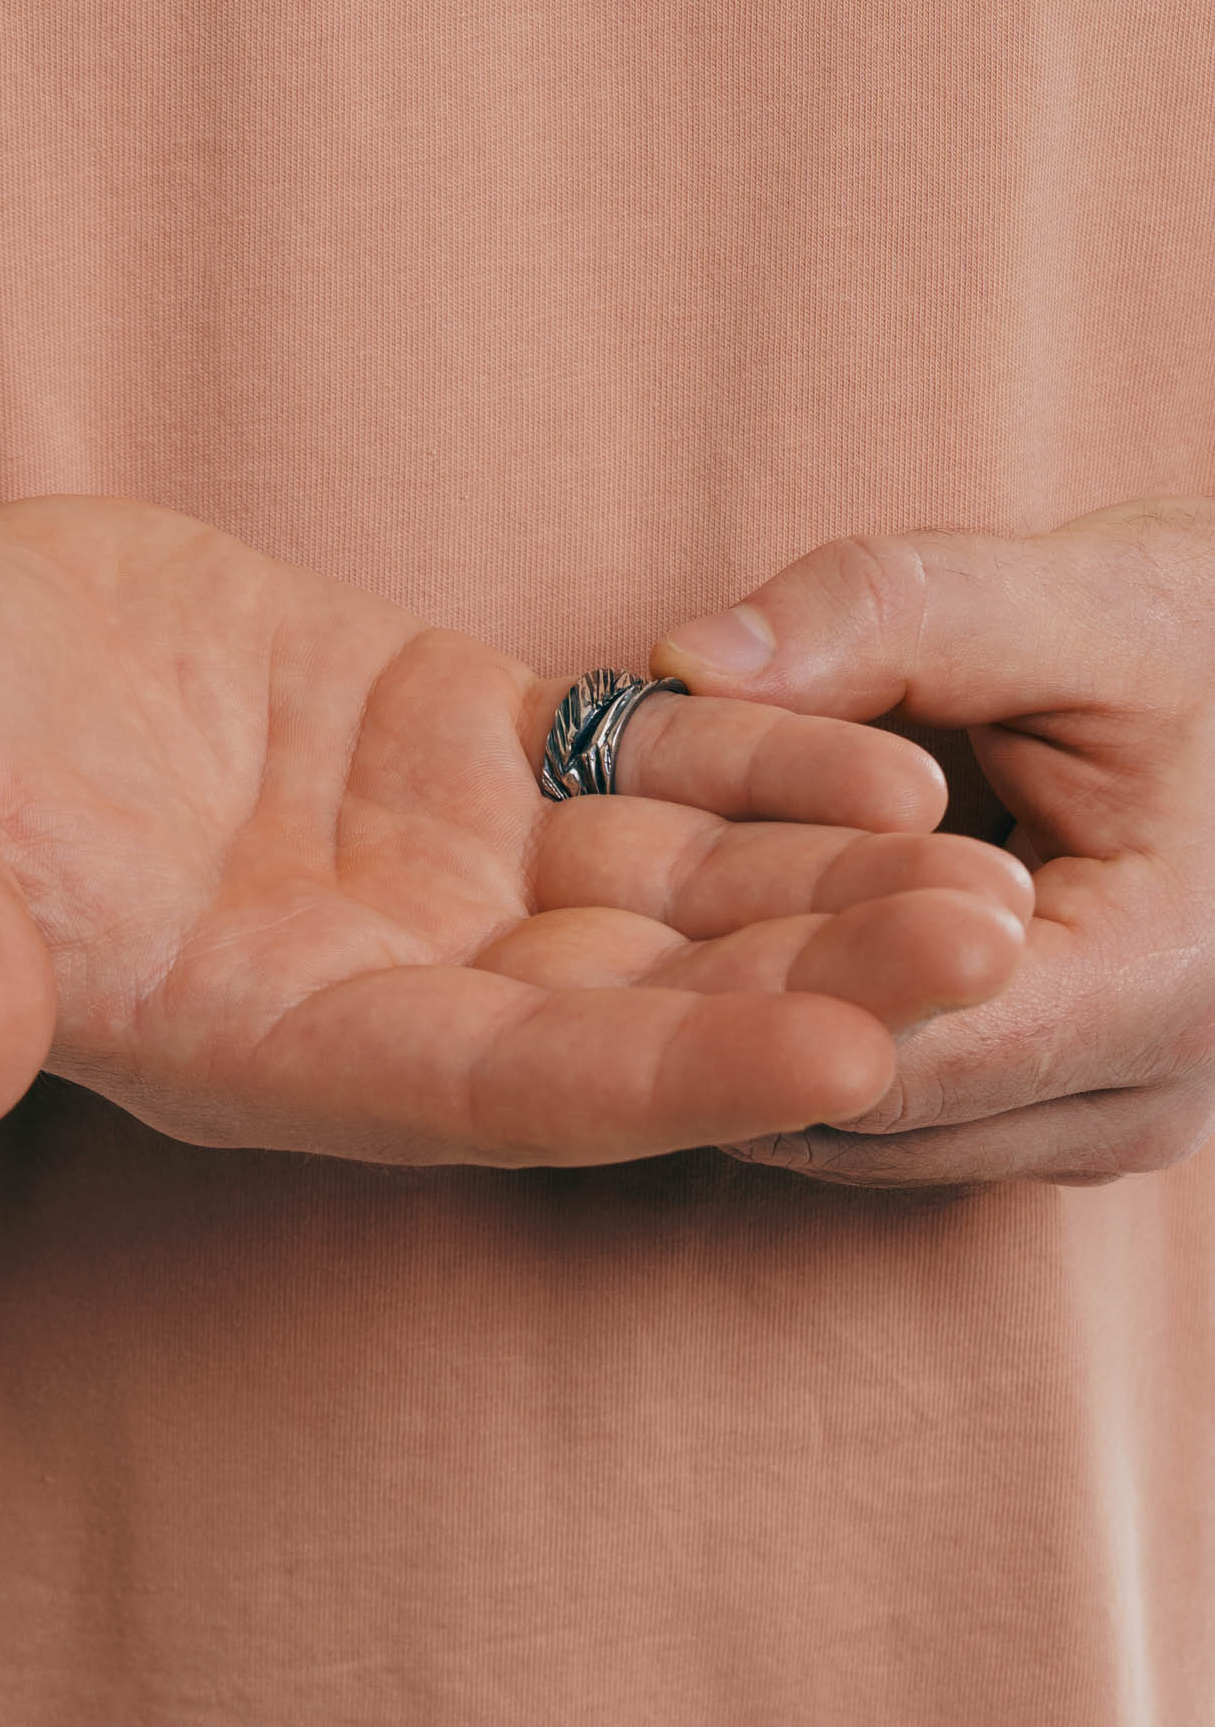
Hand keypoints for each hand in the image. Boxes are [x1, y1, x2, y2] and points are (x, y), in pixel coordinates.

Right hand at [0, 495, 1029, 1164]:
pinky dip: (753, 749)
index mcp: (275, 1047)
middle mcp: (388, 974)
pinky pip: (635, 751)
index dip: (677, 1077)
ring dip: (822, 869)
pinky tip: (879, 743)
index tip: (852, 1058)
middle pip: (638, 997)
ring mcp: (438, 853)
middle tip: (990, 941)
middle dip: (811, 976)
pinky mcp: (458, 730)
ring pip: (667, 879)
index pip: (512, 1091)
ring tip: (981, 851)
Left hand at [652, 496, 1214, 1186]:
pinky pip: (900, 1117)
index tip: (603, 911)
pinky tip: (714, 965)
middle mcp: (1141, 1097)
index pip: (903, 1037)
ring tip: (622, 950)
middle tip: (573, 937)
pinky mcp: (1063, 1119)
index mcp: (1160, 981)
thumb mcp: (1067, 594)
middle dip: (724, 1018)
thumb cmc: (1197, 642)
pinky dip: (810, 1042)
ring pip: (869, 1132)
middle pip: (870, 1107)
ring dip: (754, 1042)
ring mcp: (1104, 1128)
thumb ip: (882, 614)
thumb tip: (683, 662)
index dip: (746, 981)